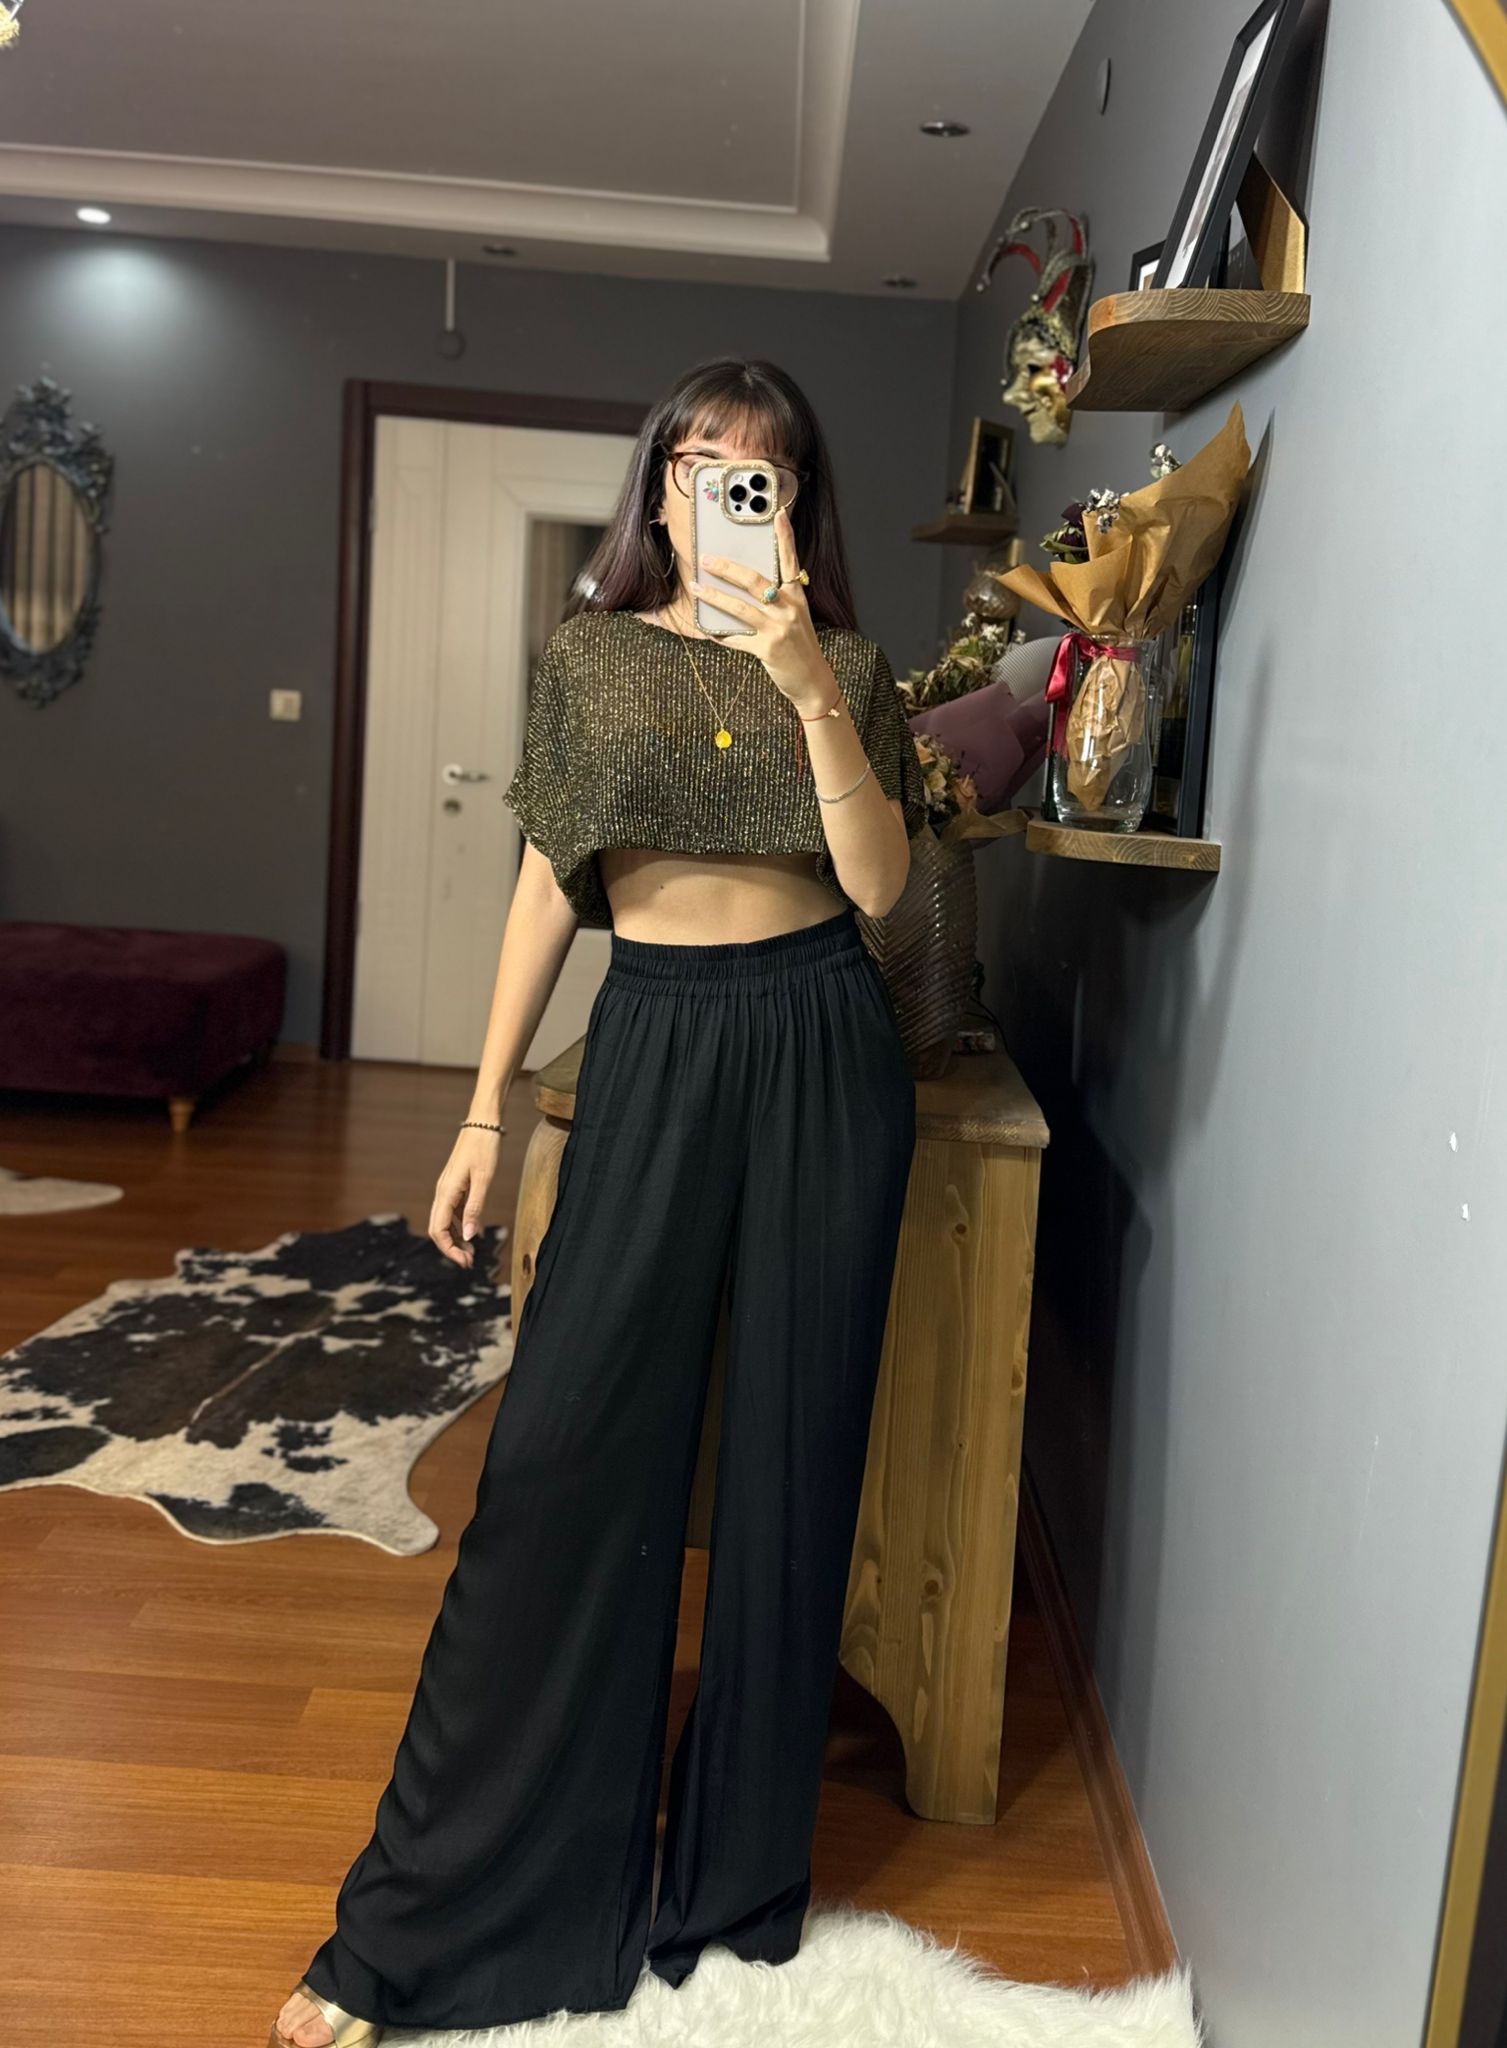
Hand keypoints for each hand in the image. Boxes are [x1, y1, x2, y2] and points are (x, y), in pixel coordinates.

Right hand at [429, 1128, 499, 1268]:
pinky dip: (463, 1224)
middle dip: (451, 1247)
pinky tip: (476, 1232)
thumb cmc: (484, 1148)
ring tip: (473, 1252)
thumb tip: (469, 1237)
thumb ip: (475, 1208)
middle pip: (438, 1228)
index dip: (449, 1249)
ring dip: (457, 1238)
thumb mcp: (484, 1179)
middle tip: (470, 1262)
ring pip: (446, 1221)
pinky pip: (454, 1211)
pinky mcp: (456, 1185)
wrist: (483, 1123)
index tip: (466, 1262)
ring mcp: (448, 1189)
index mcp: (446, 1192)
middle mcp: (442, 1192)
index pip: (438, 1230)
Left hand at [689, 507, 838, 715]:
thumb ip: (778, 599)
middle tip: (707, 559)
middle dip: (726, 568)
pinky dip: (719, 633)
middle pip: (754, 580)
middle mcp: (789, 609)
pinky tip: (705, 627)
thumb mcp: (796, 617)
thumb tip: (746, 585)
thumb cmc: (800, 646)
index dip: (785, 536)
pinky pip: (736, 638)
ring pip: (739, 607)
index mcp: (797, 597)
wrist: (813, 680)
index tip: (777, 513)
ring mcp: (778, 629)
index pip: (790, 560)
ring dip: (714, 596)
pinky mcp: (768, 649)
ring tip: (696, 587)